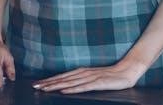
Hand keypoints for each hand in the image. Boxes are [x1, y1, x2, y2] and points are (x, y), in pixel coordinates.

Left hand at [32, 60, 146, 93]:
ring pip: (70, 82)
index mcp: (81, 72)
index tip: (37, 84)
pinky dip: (73, 89)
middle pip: (63, 79)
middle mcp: (83, 73)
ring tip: (45, 89)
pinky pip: (83, 87)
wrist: (127, 71)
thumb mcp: (93, 78)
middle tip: (35, 87)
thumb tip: (68, 86)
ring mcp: (91, 77)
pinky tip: (64, 91)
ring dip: (56, 86)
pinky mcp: (98, 83)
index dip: (49, 81)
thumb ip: (82, 81)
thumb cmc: (110, 76)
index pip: (62, 77)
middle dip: (48, 83)